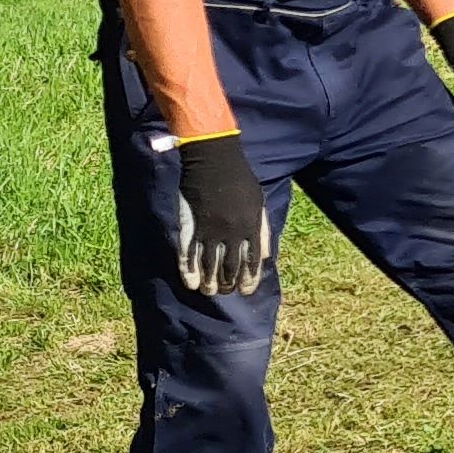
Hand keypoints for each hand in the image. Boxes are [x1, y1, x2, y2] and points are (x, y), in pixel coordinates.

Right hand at [171, 131, 272, 294]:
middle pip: (231, 266)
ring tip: (211, 292)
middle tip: (227, 292)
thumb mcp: (258, 202)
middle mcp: (231, 232)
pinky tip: (191, 283)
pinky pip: (189, 254)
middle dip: (229, 283)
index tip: (246, 291)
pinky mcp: (191, 226)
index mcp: (251, 226)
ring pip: (209, 264)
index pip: (252, 260)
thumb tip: (264, 256)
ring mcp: (210, 230)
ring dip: (210, 282)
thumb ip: (261, 229)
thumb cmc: (240, 180)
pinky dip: (189, 270)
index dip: (249, 278)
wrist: (214, 161)